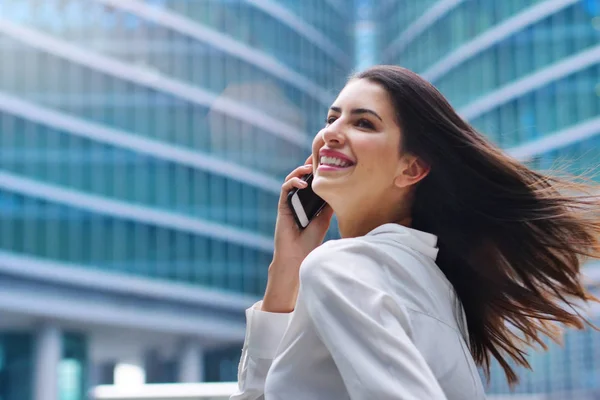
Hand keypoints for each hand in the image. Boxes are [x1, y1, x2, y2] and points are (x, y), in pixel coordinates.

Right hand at [262, 156, 333, 312]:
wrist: (298, 255)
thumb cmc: (311, 240)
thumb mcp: (324, 218)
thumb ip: (328, 204)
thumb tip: (341, 189)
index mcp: (308, 202)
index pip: (312, 182)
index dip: (317, 171)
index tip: (326, 161)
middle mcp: (298, 200)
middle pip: (301, 177)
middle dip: (307, 165)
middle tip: (316, 156)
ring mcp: (289, 202)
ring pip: (291, 180)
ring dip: (299, 171)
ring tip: (308, 167)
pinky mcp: (282, 206)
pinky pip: (285, 190)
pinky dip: (292, 183)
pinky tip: (302, 183)